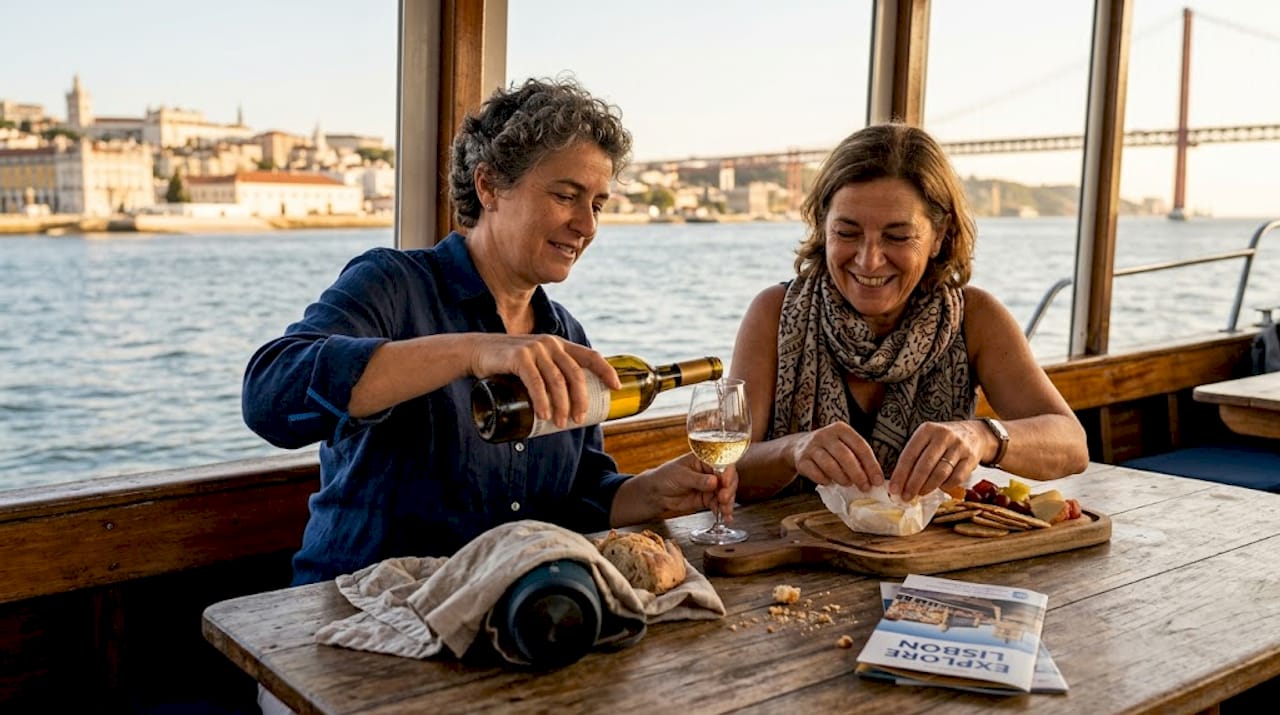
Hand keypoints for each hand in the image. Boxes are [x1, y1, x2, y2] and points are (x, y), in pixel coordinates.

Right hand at [469, 334, 619, 428]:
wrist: (476, 351)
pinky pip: (535, 382)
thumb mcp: (534, 364)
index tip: (617, 387)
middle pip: (575, 374)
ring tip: (560, 423)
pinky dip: (542, 400)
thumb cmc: (509, 364)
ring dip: (561, 405)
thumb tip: (566, 407)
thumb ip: (549, 375)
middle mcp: (550, 344)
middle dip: (580, 399)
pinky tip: (544, 414)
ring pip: (557, 380)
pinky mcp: (518, 357)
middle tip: (578, 419)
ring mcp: (535, 349)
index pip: (590, 356)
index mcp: (559, 345)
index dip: (606, 370)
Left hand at [615, 452, 732, 524]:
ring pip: (726, 493)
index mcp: (705, 460)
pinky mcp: (708, 499)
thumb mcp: (681, 476)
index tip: (725, 483)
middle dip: (729, 490)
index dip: (727, 473)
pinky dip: (723, 511)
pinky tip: (726, 518)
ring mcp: (711, 486)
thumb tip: (714, 482)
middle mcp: (710, 472)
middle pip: (728, 479)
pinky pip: (719, 504)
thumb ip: (698, 480)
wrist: (657, 493)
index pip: (722, 463)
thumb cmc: (666, 476)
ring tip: (725, 511)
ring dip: (728, 502)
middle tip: (724, 498)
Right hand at [789, 422, 883, 490]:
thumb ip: (858, 459)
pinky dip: (824, 480)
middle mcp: (826, 435)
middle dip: (857, 474)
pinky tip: (829, 483)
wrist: (800, 446)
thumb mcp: (845, 446)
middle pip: (845, 456)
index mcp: (841, 429)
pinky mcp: (801, 459)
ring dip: (842, 478)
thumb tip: (874, 480)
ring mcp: (812, 446)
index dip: (871, 465)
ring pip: (830, 465)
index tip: (877, 481)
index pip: (860, 446)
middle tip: (864, 487)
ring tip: (848, 484)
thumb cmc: (831, 450)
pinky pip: (815, 473)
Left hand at [889, 420, 984, 500]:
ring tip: (920, 494)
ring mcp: (959, 447)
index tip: (893, 489)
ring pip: (940, 473)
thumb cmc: (943, 440)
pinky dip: (946, 486)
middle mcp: (943, 436)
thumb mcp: (927, 439)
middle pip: (925, 465)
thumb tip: (900, 483)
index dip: (900, 474)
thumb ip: (914, 457)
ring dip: (928, 487)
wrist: (974, 434)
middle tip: (906, 497)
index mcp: (927, 430)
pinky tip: (939, 488)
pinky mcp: (971, 458)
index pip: (910, 454)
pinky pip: (956, 478)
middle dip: (913, 484)